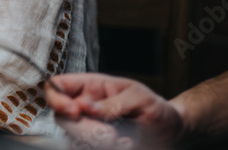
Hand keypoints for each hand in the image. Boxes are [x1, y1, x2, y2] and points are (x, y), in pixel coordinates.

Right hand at [45, 74, 182, 148]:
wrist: (171, 135)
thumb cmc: (156, 110)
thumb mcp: (140, 98)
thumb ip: (113, 102)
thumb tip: (86, 106)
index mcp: (90, 88)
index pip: (57, 86)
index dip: (56, 98)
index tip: (74, 111)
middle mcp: (84, 109)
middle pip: (62, 118)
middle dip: (85, 129)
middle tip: (110, 134)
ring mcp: (88, 130)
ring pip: (73, 140)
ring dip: (98, 144)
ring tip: (125, 141)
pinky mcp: (94, 147)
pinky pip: (85, 149)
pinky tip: (125, 146)